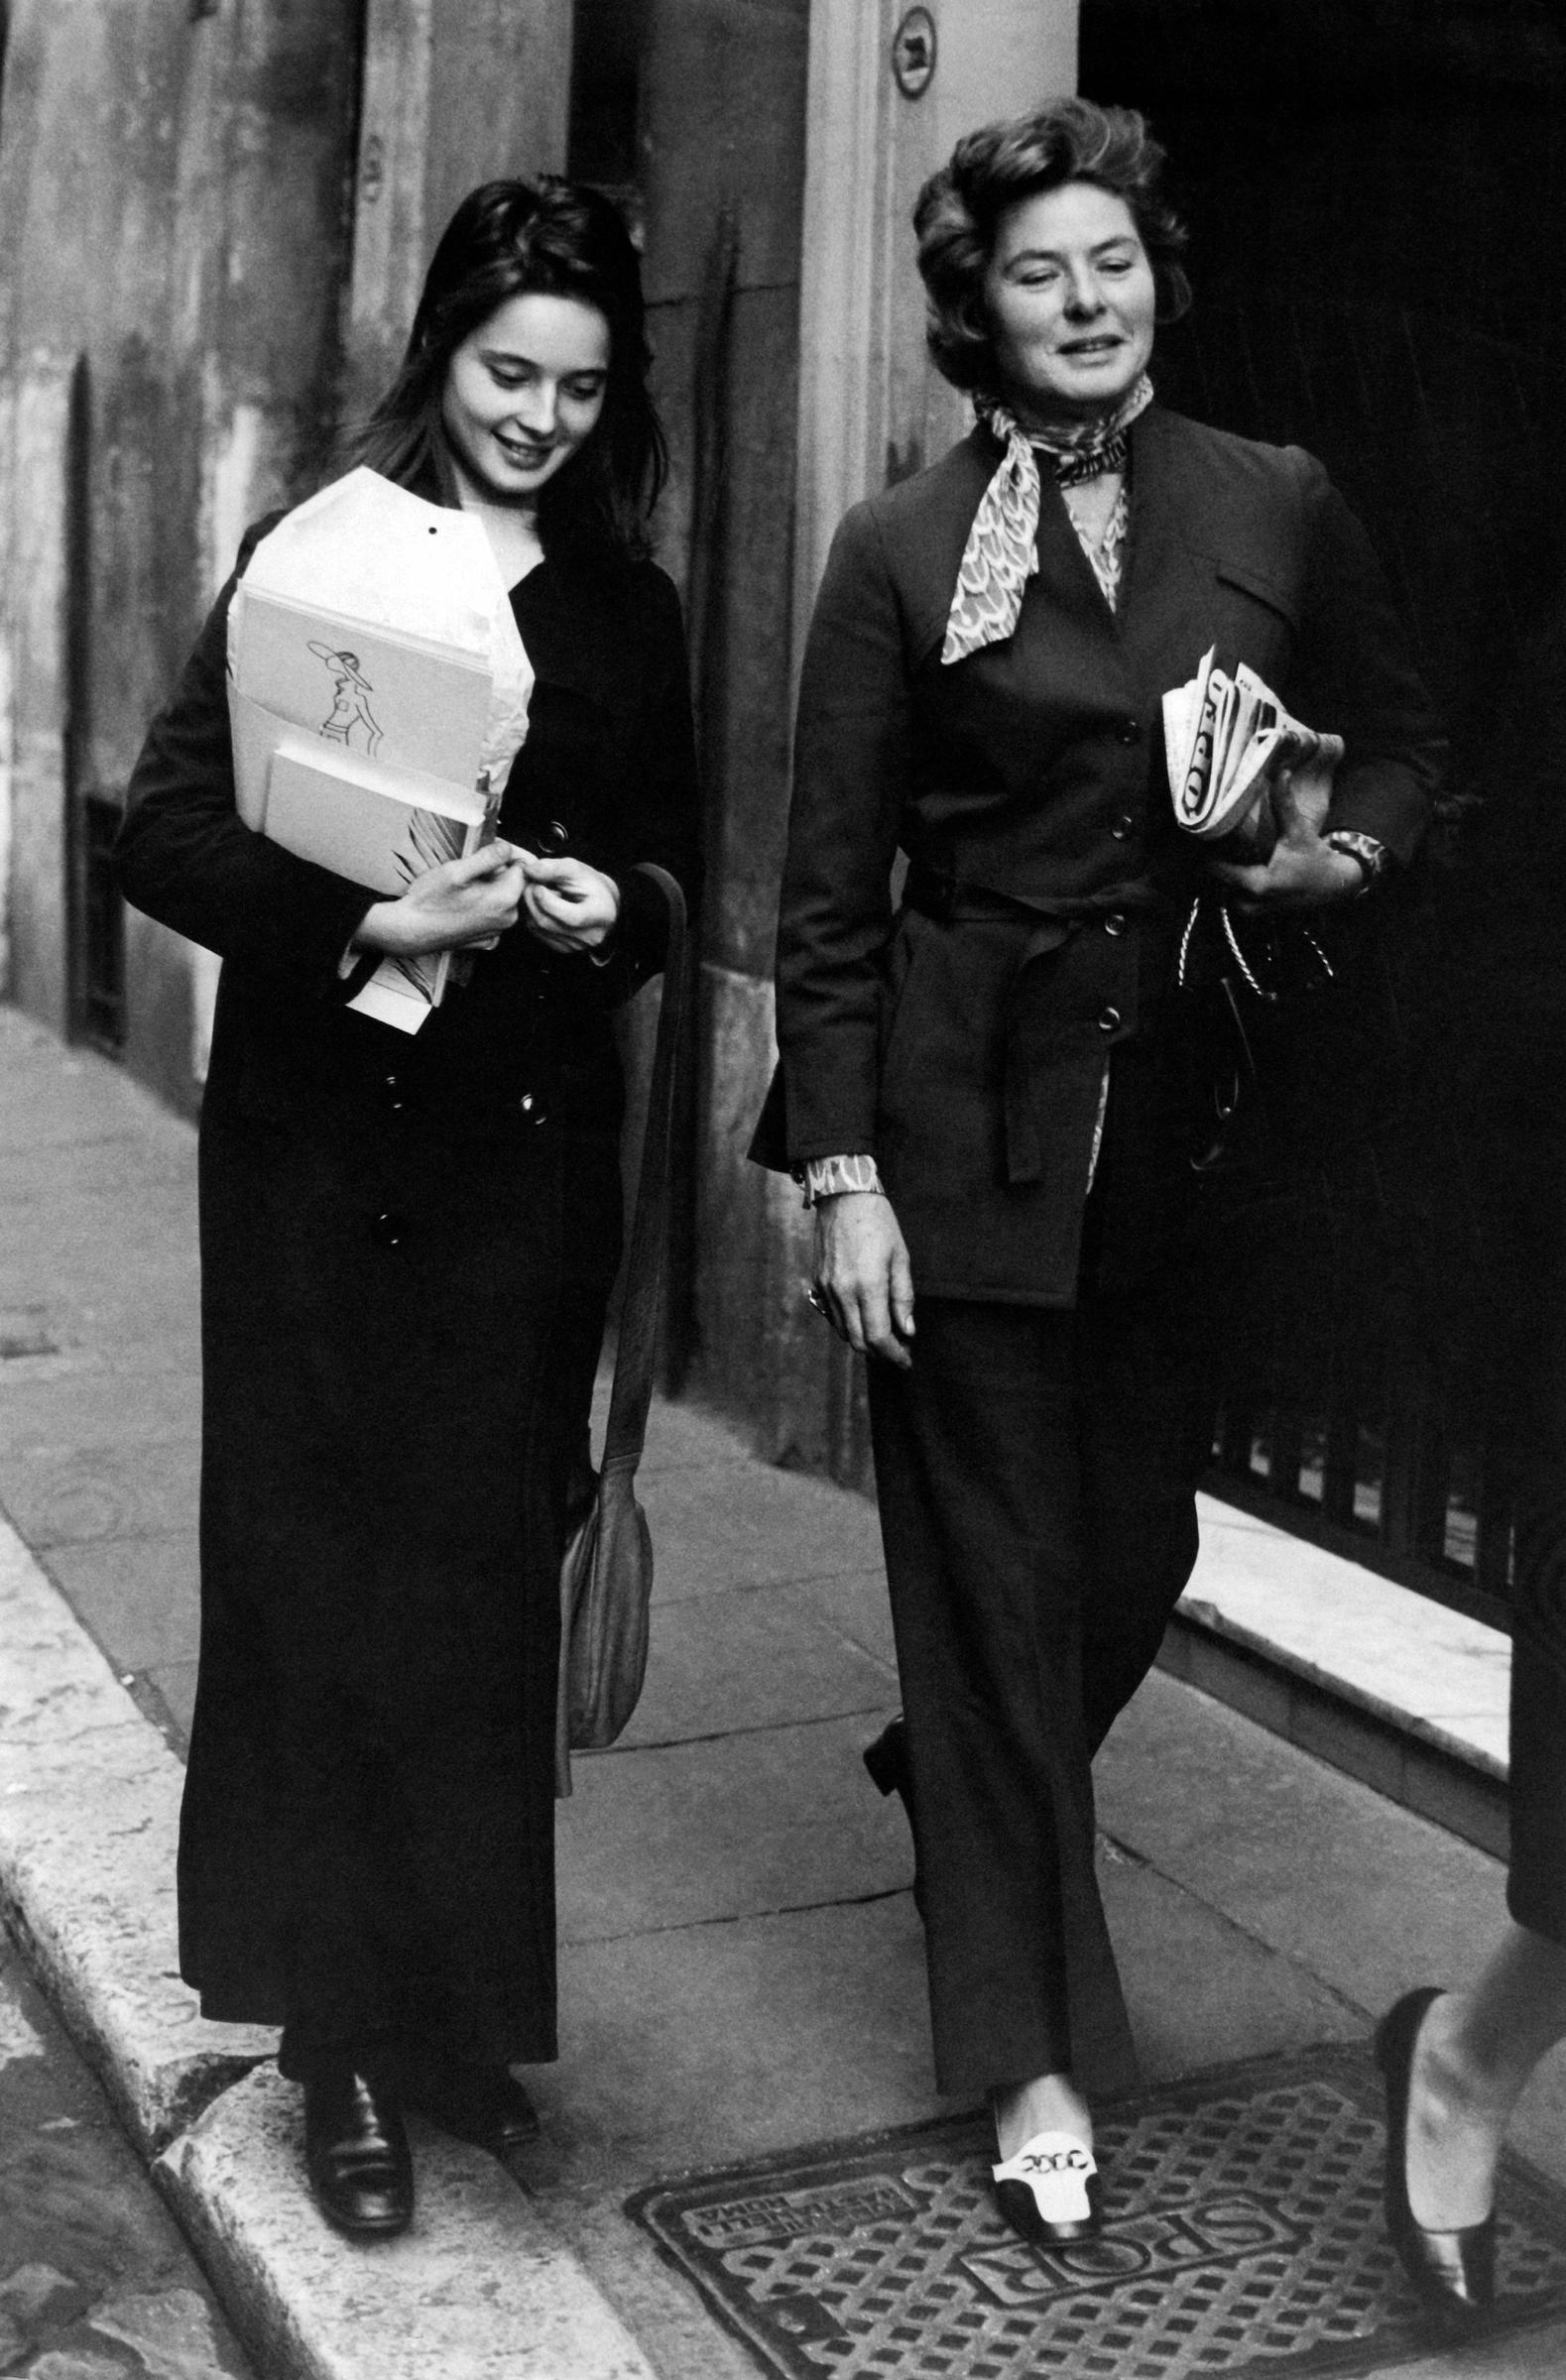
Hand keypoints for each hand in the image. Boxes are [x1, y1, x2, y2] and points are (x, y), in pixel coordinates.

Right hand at [354, 841, 526, 957]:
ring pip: (502, 898)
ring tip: (464, 885)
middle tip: (471, 867)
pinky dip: (483, 904)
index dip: (508, 854)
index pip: (523, 868)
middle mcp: (506, 918)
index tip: (492, 848)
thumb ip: (489, 856)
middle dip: (497, 870)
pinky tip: (463, 902)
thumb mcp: (458, 869)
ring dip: (489, 886)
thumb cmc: (429, 902)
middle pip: (513, 884)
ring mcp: (497, 930)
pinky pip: (492, 913)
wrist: (409, 931)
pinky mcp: (486, 938)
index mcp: (504, 899)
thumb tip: (508, 849)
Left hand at [518, 853, 620, 953]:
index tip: (537, 884)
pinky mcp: (563, 948)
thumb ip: (553, 868)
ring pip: (537, 927)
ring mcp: (575, 945)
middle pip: (547, 922)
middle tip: (530, 882)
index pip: (570, 917)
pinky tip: (539, 904)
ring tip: (537, 890)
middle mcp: (590, 936)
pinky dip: (532, 915)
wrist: (601, 904)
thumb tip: (528, 870)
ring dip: (530, 906)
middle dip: (532, 899)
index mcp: (600, 915)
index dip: (547, 901)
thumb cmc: (590, 884)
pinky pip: (537, 932)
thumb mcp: (576, 869)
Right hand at [813, 1192, 914, 1368]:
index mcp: (867, 1285)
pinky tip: (865, 1316)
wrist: (843, 1196)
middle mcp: (842, 1292)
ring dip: (863, 1340)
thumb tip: (907, 1330)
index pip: (878, 1336)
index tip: (906, 1359)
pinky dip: (849, 1324)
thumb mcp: (900, 1258)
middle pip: (858, 1341)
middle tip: (898, 1350)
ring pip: (843, 1331)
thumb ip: (903, 1297)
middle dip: (879, 1352)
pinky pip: (832, 1315)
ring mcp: (826, 1288)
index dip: (893, 1353)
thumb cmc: (878, 1223)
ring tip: (884, 1334)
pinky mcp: (818, 1282)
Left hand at [1208, 738, 1360, 910]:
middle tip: (1207, 839)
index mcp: (1257, 883)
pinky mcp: (1254, 914)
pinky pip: (1231, 897)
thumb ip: (1284, 804)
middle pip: (1214, 880)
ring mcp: (1250, 912)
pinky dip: (1230, 883)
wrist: (1334, 887)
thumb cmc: (1315, 858)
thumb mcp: (1298, 831)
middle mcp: (1249, 903)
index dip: (1206, 851)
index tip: (1202, 834)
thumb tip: (1280, 771)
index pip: (1214, 869)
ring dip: (1220, 873)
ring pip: (1221, 890)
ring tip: (1217, 851)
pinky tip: (1233, 865)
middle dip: (1211, 861)